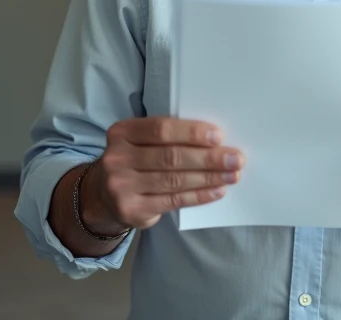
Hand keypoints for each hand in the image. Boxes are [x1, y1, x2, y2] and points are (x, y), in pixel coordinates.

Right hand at [83, 117, 244, 232]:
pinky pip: (173, 201)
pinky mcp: (131, 210)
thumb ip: (168, 136)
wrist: (105, 195)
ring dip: (208, 178)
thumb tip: (215, 140)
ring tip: (232, 175)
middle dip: (207, 158)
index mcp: (122, 132)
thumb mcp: (141, 141)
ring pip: (174, 181)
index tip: (218, 136)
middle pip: (170, 157)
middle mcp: (117, 159)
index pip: (161, 129)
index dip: (191, 133)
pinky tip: (217, 191)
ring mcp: (121, 187)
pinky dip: (199, 196)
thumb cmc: (136, 159)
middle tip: (235, 159)